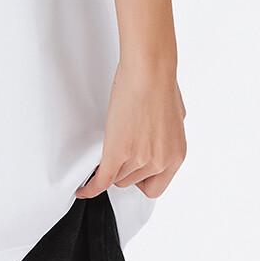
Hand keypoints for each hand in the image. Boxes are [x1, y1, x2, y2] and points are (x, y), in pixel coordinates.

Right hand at [75, 61, 187, 199]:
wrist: (150, 71)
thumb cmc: (161, 84)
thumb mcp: (175, 117)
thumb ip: (168, 136)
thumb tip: (160, 138)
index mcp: (176, 156)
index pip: (155, 186)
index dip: (141, 179)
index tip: (132, 173)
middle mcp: (160, 162)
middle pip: (132, 181)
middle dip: (125, 167)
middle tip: (119, 148)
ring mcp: (139, 159)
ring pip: (117, 176)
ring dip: (111, 165)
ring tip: (109, 146)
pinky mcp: (118, 152)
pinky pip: (102, 179)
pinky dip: (91, 187)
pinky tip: (83, 189)